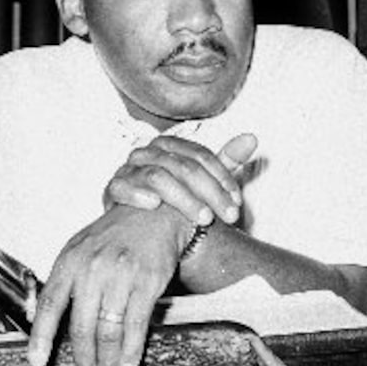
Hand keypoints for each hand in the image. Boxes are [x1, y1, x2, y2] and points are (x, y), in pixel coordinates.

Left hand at [26, 204, 189, 365]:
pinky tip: (129, 362)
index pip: (49, 304)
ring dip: (108, 362)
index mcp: (70, 261)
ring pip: (109, 330)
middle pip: (82, 326)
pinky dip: (133, 349)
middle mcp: (92, 268)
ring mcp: (121, 275)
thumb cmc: (115, 236)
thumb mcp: (80, 249)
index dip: (41, 336)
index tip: (37, 361)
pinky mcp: (148, 282)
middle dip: (84, 362)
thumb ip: (65, 283)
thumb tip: (43, 323)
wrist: (154, 213)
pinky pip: (136, 324)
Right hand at [103, 132, 256, 226]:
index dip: (222, 178)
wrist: (137, 227)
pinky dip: (138, 195)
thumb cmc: (173, 201)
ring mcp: (128, 169)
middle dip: (210, 193)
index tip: (237, 202)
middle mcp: (148, 152)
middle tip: (228, 216)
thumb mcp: (201, 183)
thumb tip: (252, 138)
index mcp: (170, 146)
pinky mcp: (114, 188)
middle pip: (184, 167)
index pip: (200, 156)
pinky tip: (155, 207)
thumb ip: (225, 162)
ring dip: (183, 199)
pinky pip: (123, 187)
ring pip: (158, 177)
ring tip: (204, 219)